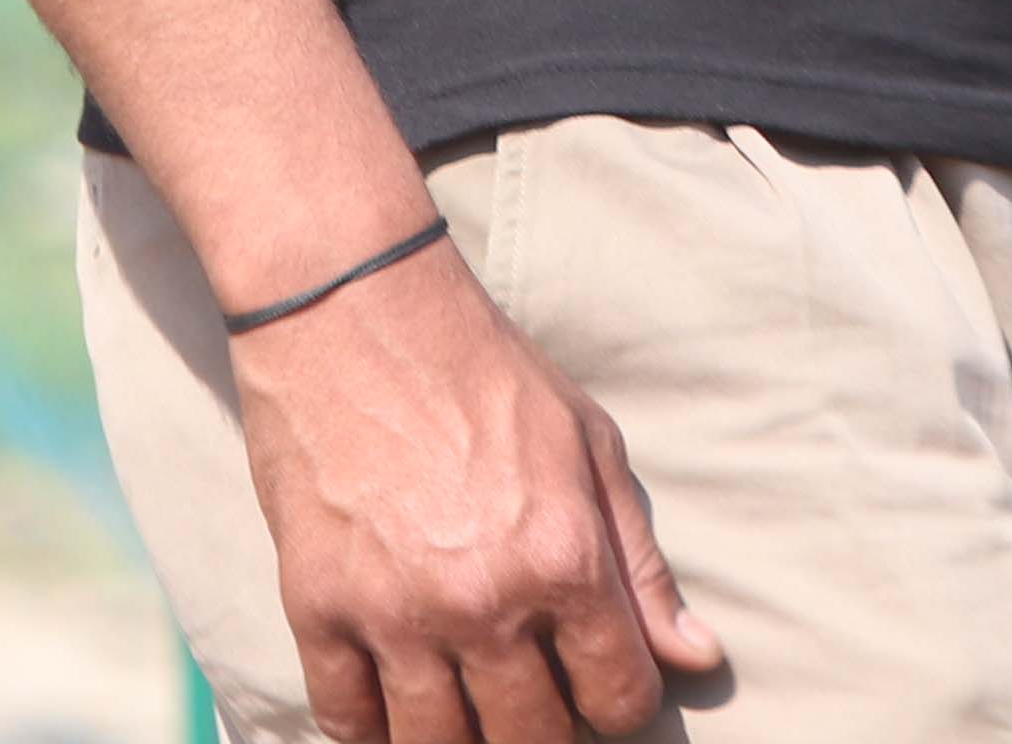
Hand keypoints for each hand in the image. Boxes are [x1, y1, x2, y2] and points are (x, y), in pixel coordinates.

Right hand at [232, 233, 722, 743]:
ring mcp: (393, 613)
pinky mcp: (317, 608)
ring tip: (469, 702)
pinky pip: (346, 721)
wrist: (353, 309)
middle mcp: (483, 600)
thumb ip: (641, 565)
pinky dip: (372, 730)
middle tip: (533, 692)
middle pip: (531, 741)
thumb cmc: (483, 370)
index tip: (597, 681)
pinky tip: (393, 705)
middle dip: (545, 730)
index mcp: (563, 558)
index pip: (617, 700)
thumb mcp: (589, 447)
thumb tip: (694, 656)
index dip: (618, 702)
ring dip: (463, 739)